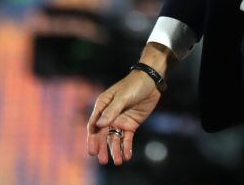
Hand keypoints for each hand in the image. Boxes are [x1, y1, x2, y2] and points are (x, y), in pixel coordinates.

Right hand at [86, 48, 168, 166]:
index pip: (94, 125)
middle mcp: (109, 115)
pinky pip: (127, 138)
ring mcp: (120, 120)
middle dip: (102, 148)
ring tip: (117, 162)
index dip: (92, 139)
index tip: (92, 151)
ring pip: (115, 138)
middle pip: (103, 135)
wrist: (152, 81)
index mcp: (103, 106)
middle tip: (103, 161)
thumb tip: (99, 125)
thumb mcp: (123, 97)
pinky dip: (126, 147)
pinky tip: (127, 156)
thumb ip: (112, 111)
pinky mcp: (131, 124)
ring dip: (115, 150)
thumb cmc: (134, 85)